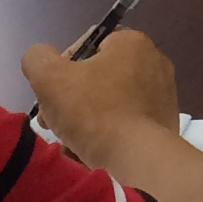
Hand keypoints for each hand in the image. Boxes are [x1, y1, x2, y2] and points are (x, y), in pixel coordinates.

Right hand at [22, 25, 181, 164]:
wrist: (137, 158)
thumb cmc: (94, 112)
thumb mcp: (50, 78)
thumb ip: (38, 59)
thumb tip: (42, 60)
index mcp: (132, 43)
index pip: (88, 45)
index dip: (62, 67)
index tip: (52, 92)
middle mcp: (154, 63)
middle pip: (98, 77)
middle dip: (71, 99)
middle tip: (53, 121)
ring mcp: (163, 96)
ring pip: (110, 104)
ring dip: (86, 120)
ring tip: (69, 141)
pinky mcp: (164, 124)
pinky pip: (127, 124)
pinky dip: (108, 135)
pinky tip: (90, 151)